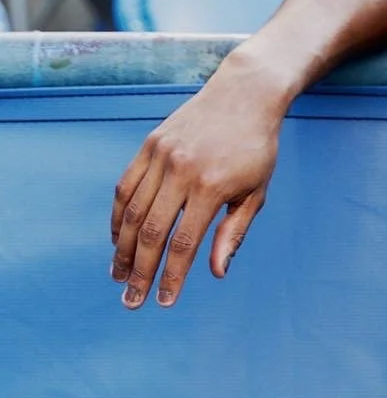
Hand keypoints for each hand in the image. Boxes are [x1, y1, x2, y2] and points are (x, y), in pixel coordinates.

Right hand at [110, 51, 285, 307]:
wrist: (243, 95)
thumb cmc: (256, 150)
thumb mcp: (256, 193)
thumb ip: (233, 233)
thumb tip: (216, 273)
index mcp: (212, 187)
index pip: (183, 243)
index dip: (171, 277)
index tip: (164, 302)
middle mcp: (180, 171)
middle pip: (151, 232)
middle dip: (140, 272)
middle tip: (132, 302)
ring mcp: (160, 156)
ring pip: (132, 211)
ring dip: (123, 249)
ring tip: (120, 277)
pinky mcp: (149, 146)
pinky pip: (126, 187)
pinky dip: (120, 216)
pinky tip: (119, 240)